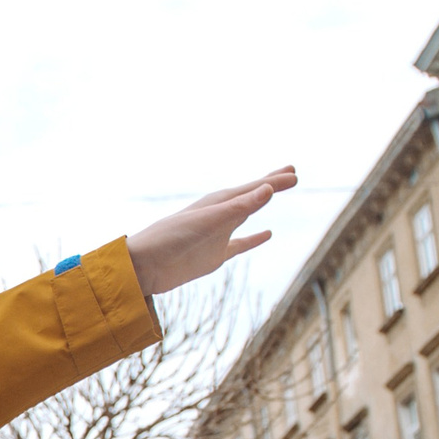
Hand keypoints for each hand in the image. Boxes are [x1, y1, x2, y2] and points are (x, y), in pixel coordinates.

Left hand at [126, 167, 294, 294]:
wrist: (144, 267)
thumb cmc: (170, 239)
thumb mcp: (208, 221)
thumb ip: (238, 207)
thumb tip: (268, 189)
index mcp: (217, 203)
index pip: (252, 189)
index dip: (274, 181)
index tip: (295, 174)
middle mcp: (218, 216)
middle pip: (251, 196)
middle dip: (270, 184)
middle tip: (292, 172)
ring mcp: (217, 235)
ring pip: (246, 215)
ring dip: (261, 204)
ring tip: (274, 193)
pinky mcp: (214, 255)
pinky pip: (240, 244)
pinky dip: (254, 239)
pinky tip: (267, 234)